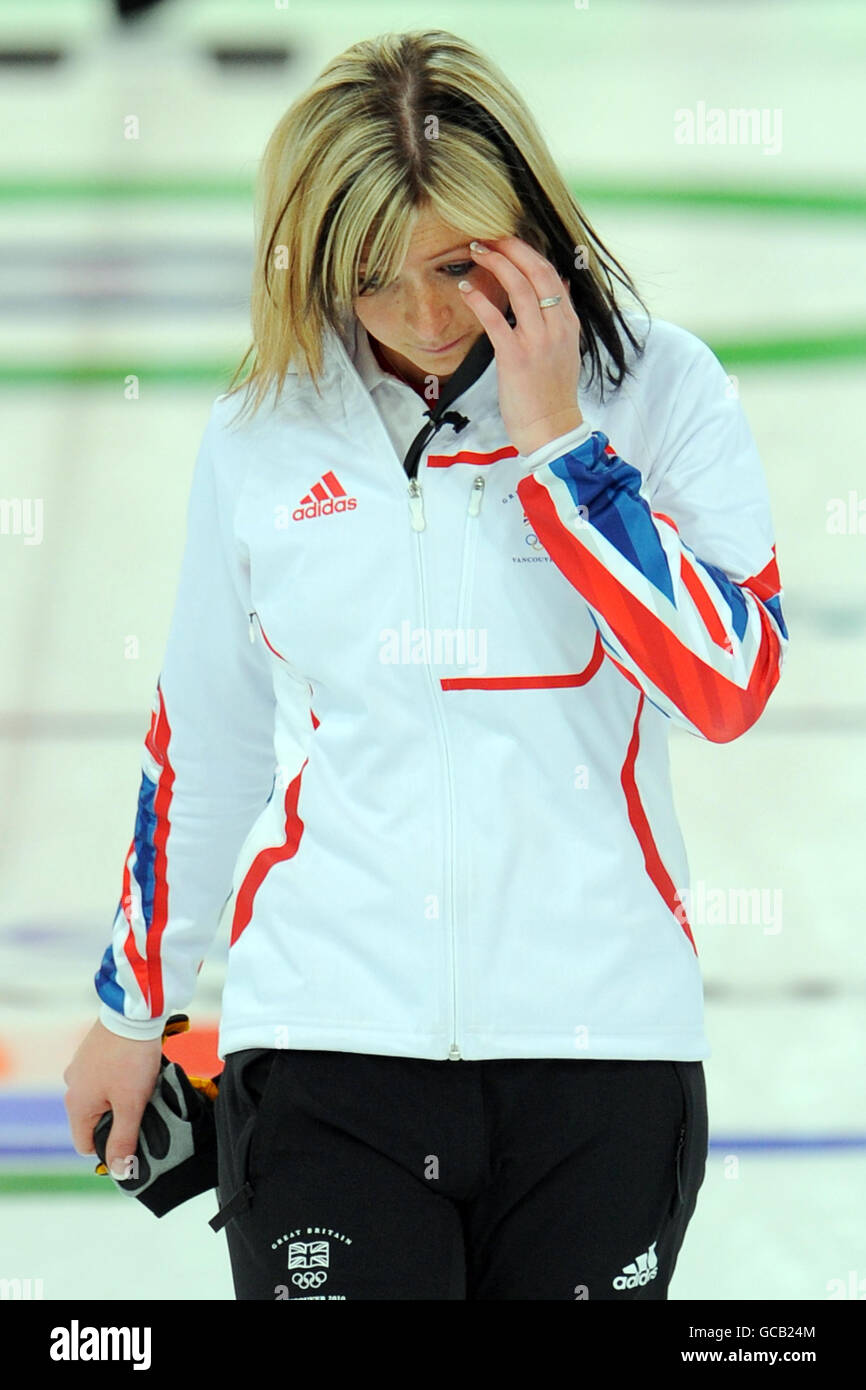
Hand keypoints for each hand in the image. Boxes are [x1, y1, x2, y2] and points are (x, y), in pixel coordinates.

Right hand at [63, 1018, 162, 1174]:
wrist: (133, 1013)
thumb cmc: (131, 1059)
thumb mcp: (131, 1105)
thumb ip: (124, 1139)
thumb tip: (118, 1171)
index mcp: (77, 1105)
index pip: (86, 1145)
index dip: (110, 1147)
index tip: (133, 1136)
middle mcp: (72, 1087)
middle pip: (93, 1121)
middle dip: (117, 1120)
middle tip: (142, 1110)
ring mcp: (80, 1068)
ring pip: (100, 1099)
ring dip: (119, 1099)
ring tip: (142, 1088)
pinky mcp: (91, 1053)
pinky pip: (103, 1079)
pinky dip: (118, 1080)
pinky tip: (137, 1071)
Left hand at [458, 236, 582, 455]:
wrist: (552, 430)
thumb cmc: (552, 394)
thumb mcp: (566, 350)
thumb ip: (562, 317)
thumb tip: (561, 284)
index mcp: (568, 324)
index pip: (551, 276)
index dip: (528, 253)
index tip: (508, 241)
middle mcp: (556, 327)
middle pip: (537, 272)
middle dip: (512, 248)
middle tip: (490, 235)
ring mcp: (537, 341)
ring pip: (520, 288)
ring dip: (496, 264)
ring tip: (477, 251)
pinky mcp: (516, 357)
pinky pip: (496, 320)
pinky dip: (479, 300)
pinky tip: (465, 289)